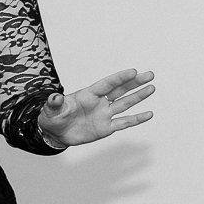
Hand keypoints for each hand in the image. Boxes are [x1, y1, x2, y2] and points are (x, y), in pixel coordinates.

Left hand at [38, 69, 154, 146]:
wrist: (55, 132)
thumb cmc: (53, 117)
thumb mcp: (51, 110)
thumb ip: (55, 103)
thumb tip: (54, 97)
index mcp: (87, 94)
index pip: (107, 84)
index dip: (120, 78)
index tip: (133, 71)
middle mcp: (99, 102)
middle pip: (120, 90)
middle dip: (134, 82)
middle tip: (149, 74)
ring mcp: (104, 115)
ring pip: (125, 104)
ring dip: (138, 96)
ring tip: (152, 88)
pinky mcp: (106, 128)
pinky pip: (124, 123)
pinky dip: (137, 119)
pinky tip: (148, 114)